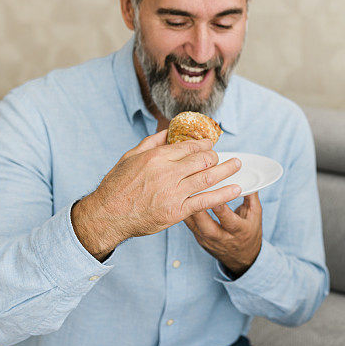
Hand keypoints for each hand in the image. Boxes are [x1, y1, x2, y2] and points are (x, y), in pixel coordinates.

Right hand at [72, 130, 241, 259]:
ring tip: (237, 164)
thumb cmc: (117, 185)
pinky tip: (236, 189)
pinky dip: (223, 194)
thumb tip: (169, 130)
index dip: (204, 144)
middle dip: (215, 156)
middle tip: (222, 156)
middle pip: (201, 160)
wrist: (107, 215)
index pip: (189, 146)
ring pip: (207, 178)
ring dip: (226, 170)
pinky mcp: (176, 211)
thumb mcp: (130, 157)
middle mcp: (167, 173)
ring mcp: (173, 193)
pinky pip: (205, 201)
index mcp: (156, 157)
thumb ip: (152, 142)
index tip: (211, 144)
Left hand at [183, 192, 262, 277]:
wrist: (242, 258)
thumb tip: (249, 176)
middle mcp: (223, 238)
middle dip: (200, 209)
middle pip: (207, 226)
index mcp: (240, 231)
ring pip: (195, 226)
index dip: (221, 207)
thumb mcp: (255, 215)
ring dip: (189, 210)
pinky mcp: (200, 240)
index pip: (229, 219)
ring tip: (183, 193)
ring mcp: (209, 241)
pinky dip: (185, 213)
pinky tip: (181, 201)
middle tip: (193, 191)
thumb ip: (251, 196)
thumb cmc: (250, 232)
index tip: (215, 191)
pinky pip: (190, 226)